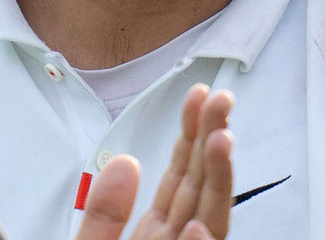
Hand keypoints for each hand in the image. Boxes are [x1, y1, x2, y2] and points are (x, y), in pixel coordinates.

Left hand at [74, 83, 234, 239]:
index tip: (198, 97)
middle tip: (221, 100)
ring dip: (218, 178)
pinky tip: (199, 226)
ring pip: (211, 217)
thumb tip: (123, 165)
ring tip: (220, 140)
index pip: (181, 174)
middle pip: (203, 185)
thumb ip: (103, 214)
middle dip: (213, 137)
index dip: (191, 132)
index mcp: (155, 232)